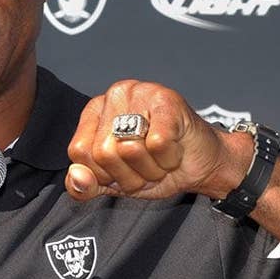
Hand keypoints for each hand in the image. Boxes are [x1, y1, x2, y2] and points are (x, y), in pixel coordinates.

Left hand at [65, 80, 244, 201]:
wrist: (202, 165)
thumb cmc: (156, 167)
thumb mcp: (115, 183)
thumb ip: (87, 185)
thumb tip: (77, 178)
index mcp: (94, 111)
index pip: (79, 152)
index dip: (103, 174)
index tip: (122, 169)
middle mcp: (114, 95)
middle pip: (104, 153)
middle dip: (129, 174)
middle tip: (147, 164)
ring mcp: (141, 92)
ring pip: (129, 149)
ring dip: (150, 168)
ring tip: (160, 157)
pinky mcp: (168, 100)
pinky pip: (157, 144)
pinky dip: (168, 159)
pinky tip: (174, 149)